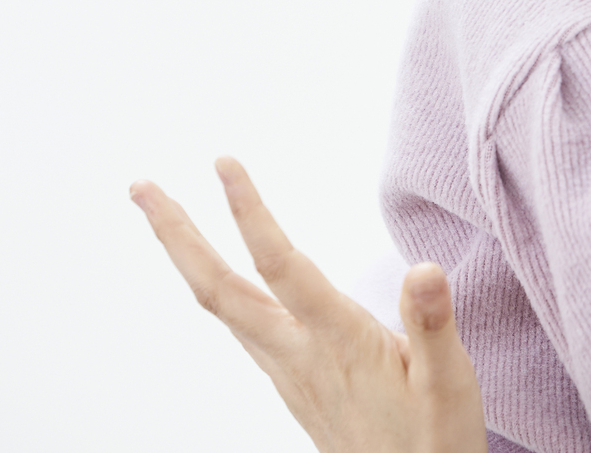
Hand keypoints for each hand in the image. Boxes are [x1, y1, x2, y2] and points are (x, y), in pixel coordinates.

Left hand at [131, 157, 486, 452]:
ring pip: (223, 305)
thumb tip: (422, 271)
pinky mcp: (290, 381)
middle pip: (218, 288)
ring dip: (187, 256)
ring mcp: (287, 370)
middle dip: (178, 234)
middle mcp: (298, 354)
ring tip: (167, 215)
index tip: (223, 164)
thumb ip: (432, 326)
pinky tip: (218, 276)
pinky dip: (216, 286)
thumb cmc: (431, 442)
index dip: (249, 212)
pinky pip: (240, 323)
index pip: (282, 265)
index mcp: (336, 343)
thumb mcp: (450, 384)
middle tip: (140, 188)